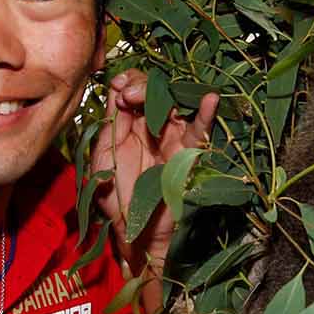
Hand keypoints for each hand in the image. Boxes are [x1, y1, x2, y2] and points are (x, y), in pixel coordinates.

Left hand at [93, 71, 218, 265]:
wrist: (134, 231)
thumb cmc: (115, 197)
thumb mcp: (103, 156)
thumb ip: (110, 124)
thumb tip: (116, 90)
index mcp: (128, 125)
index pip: (132, 91)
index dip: (127, 82)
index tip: (118, 86)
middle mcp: (152, 127)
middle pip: (155, 92)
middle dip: (142, 87)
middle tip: (129, 95)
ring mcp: (172, 138)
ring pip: (176, 105)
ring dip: (165, 95)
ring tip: (151, 96)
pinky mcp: (189, 153)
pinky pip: (201, 131)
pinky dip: (206, 114)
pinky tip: (209, 98)